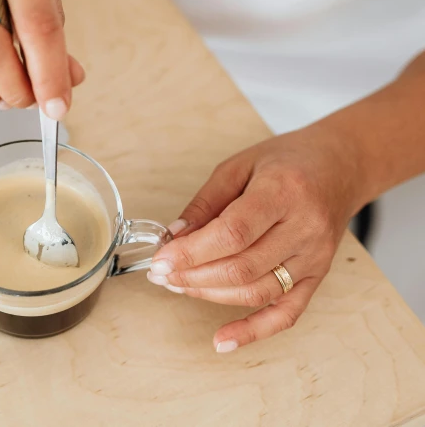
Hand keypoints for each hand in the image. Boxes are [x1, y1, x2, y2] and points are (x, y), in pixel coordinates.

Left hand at [148, 125, 364, 351]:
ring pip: (257, 291)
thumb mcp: (239, 166)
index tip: (161, 260)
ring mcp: (314, 257)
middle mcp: (304, 228)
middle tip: (161, 274)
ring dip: (210, 295)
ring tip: (179, 286)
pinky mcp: (317, 276)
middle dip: (192, 276)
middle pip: (241, 267)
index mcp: (283, 193)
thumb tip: (174, 237)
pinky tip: (222, 340)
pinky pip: (286, 313)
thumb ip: (206, 202)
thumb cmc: (288, 161)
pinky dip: (253, 331)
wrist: (341, 166)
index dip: (192, 253)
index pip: (232, 234)